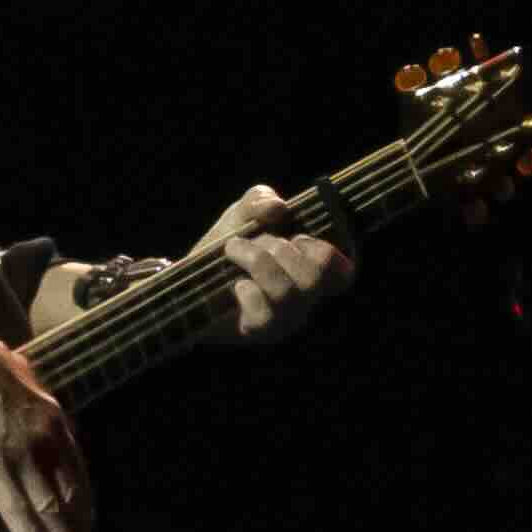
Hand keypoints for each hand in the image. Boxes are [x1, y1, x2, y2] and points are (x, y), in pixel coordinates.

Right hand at [0, 297, 93, 531]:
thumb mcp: (26, 378)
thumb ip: (34, 393)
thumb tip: (31, 384)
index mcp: (58, 424)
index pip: (79, 474)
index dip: (84, 504)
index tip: (89, 525)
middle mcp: (50, 445)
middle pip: (72, 497)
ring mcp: (25, 458)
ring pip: (50, 509)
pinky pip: (15, 508)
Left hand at [187, 182, 356, 346]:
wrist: (187, 280)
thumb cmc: (227, 246)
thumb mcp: (242, 214)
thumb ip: (260, 200)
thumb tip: (278, 209)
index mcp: (312, 271)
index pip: (344, 271)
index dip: (326, 250)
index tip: (298, 237)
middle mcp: (306, 299)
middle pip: (315, 275)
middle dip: (278, 247)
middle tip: (253, 240)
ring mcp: (285, 319)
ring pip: (286, 292)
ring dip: (256, 260)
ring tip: (233, 250)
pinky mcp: (260, 332)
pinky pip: (265, 314)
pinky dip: (247, 291)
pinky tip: (236, 285)